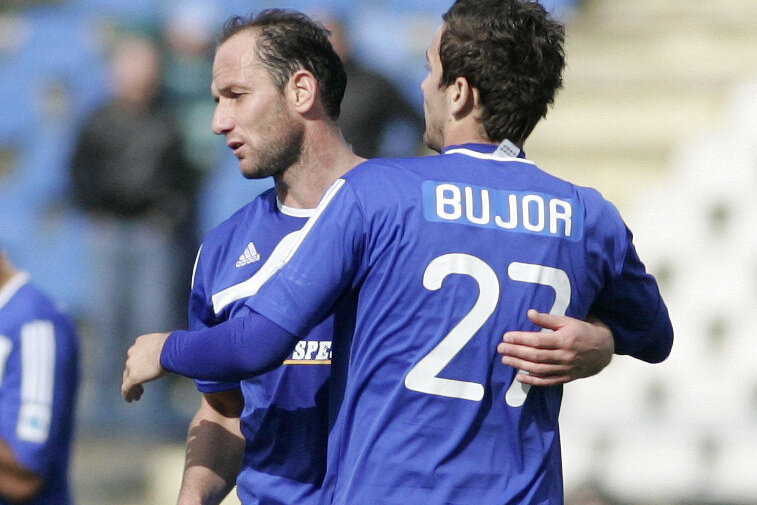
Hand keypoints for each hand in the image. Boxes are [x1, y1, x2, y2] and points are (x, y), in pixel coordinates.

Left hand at [121, 332, 169, 401]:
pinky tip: (131, 400)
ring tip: (137, 396)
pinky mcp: (134, 377)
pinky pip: (127, 387)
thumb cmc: (176, 345)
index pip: (137, 355)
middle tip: (140, 385)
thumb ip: (166, 349)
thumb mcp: (168, 343)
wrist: (171, 349)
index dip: (140, 364)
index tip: (146, 371)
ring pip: (127, 378)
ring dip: (133, 387)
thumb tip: (177, 352)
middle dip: (135, 375)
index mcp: (141, 342)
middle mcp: (133, 352)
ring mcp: (131, 365)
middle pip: (130, 366)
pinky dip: (128, 394)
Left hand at [497, 309, 613, 385]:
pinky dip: (532, 381)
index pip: (538, 341)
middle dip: (516, 352)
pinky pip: (547, 381)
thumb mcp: (567, 321)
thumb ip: (547, 319)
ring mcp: (565, 369)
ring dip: (520, 365)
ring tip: (505, 360)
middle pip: (535, 355)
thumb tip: (529, 313)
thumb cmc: (582, 331)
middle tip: (500, 348)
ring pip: (539, 369)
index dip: (520, 339)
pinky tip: (519, 377)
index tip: (506, 336)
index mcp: (564, 340)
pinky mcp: (566, 378)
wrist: (603, 349)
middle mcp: (564, 356)